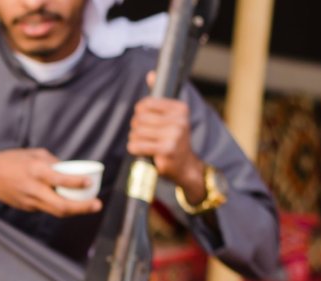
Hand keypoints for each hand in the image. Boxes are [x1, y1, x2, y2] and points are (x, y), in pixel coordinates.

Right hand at [0, 148, 102, 216]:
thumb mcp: (34, 154)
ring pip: (56, 211)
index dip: (78, 183)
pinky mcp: (27, 207)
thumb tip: (69, 170)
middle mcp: (34, 189)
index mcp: (36, 172)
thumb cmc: (10, 161)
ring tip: (88, 206)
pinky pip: (47, 208)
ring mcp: (29, 202)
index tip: (90, 182)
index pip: (61, 180)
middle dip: (82, 208)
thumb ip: (53, 162)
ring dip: (74, 210)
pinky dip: (59, 206)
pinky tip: (68, 203)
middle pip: (61, 206)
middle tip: (97, 205)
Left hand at [127, 72, 205, 203]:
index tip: (147, 122)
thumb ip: (158, 97)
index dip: (139, 114)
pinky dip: (135, 150)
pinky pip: (137, 146)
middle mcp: (179, 120)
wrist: (185, 166)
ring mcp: (173, 135)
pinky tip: (143, 151)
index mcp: (179, 108)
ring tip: (145, 144)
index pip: (145, 104)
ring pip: (136, 133)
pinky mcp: (166, 149)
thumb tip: (150, 74)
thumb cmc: (172, 139)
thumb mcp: (169, 116)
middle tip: (145, 136)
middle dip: (136, 129)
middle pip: (138, 119)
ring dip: (135, 140)